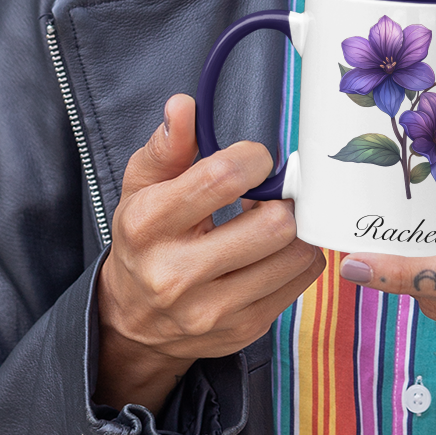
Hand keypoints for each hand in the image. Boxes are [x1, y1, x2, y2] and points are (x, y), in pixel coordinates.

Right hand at [95, 94, 325, 414]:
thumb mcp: (142, 188)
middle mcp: (177, 274)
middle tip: (271, 194)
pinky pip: (302, 281)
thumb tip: (183, 106)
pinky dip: (298, 257)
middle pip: (273, 223)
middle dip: (282, 199)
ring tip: (271, 222)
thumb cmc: (145, 242)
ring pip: (296, 254)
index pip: (222, 178)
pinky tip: (274, 250)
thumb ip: (166, 145)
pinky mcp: (245, 329)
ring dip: (295, 230)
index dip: (254, 159)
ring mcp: (214, 309)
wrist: (133, 321)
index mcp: (149, 225)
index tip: (254, 161)